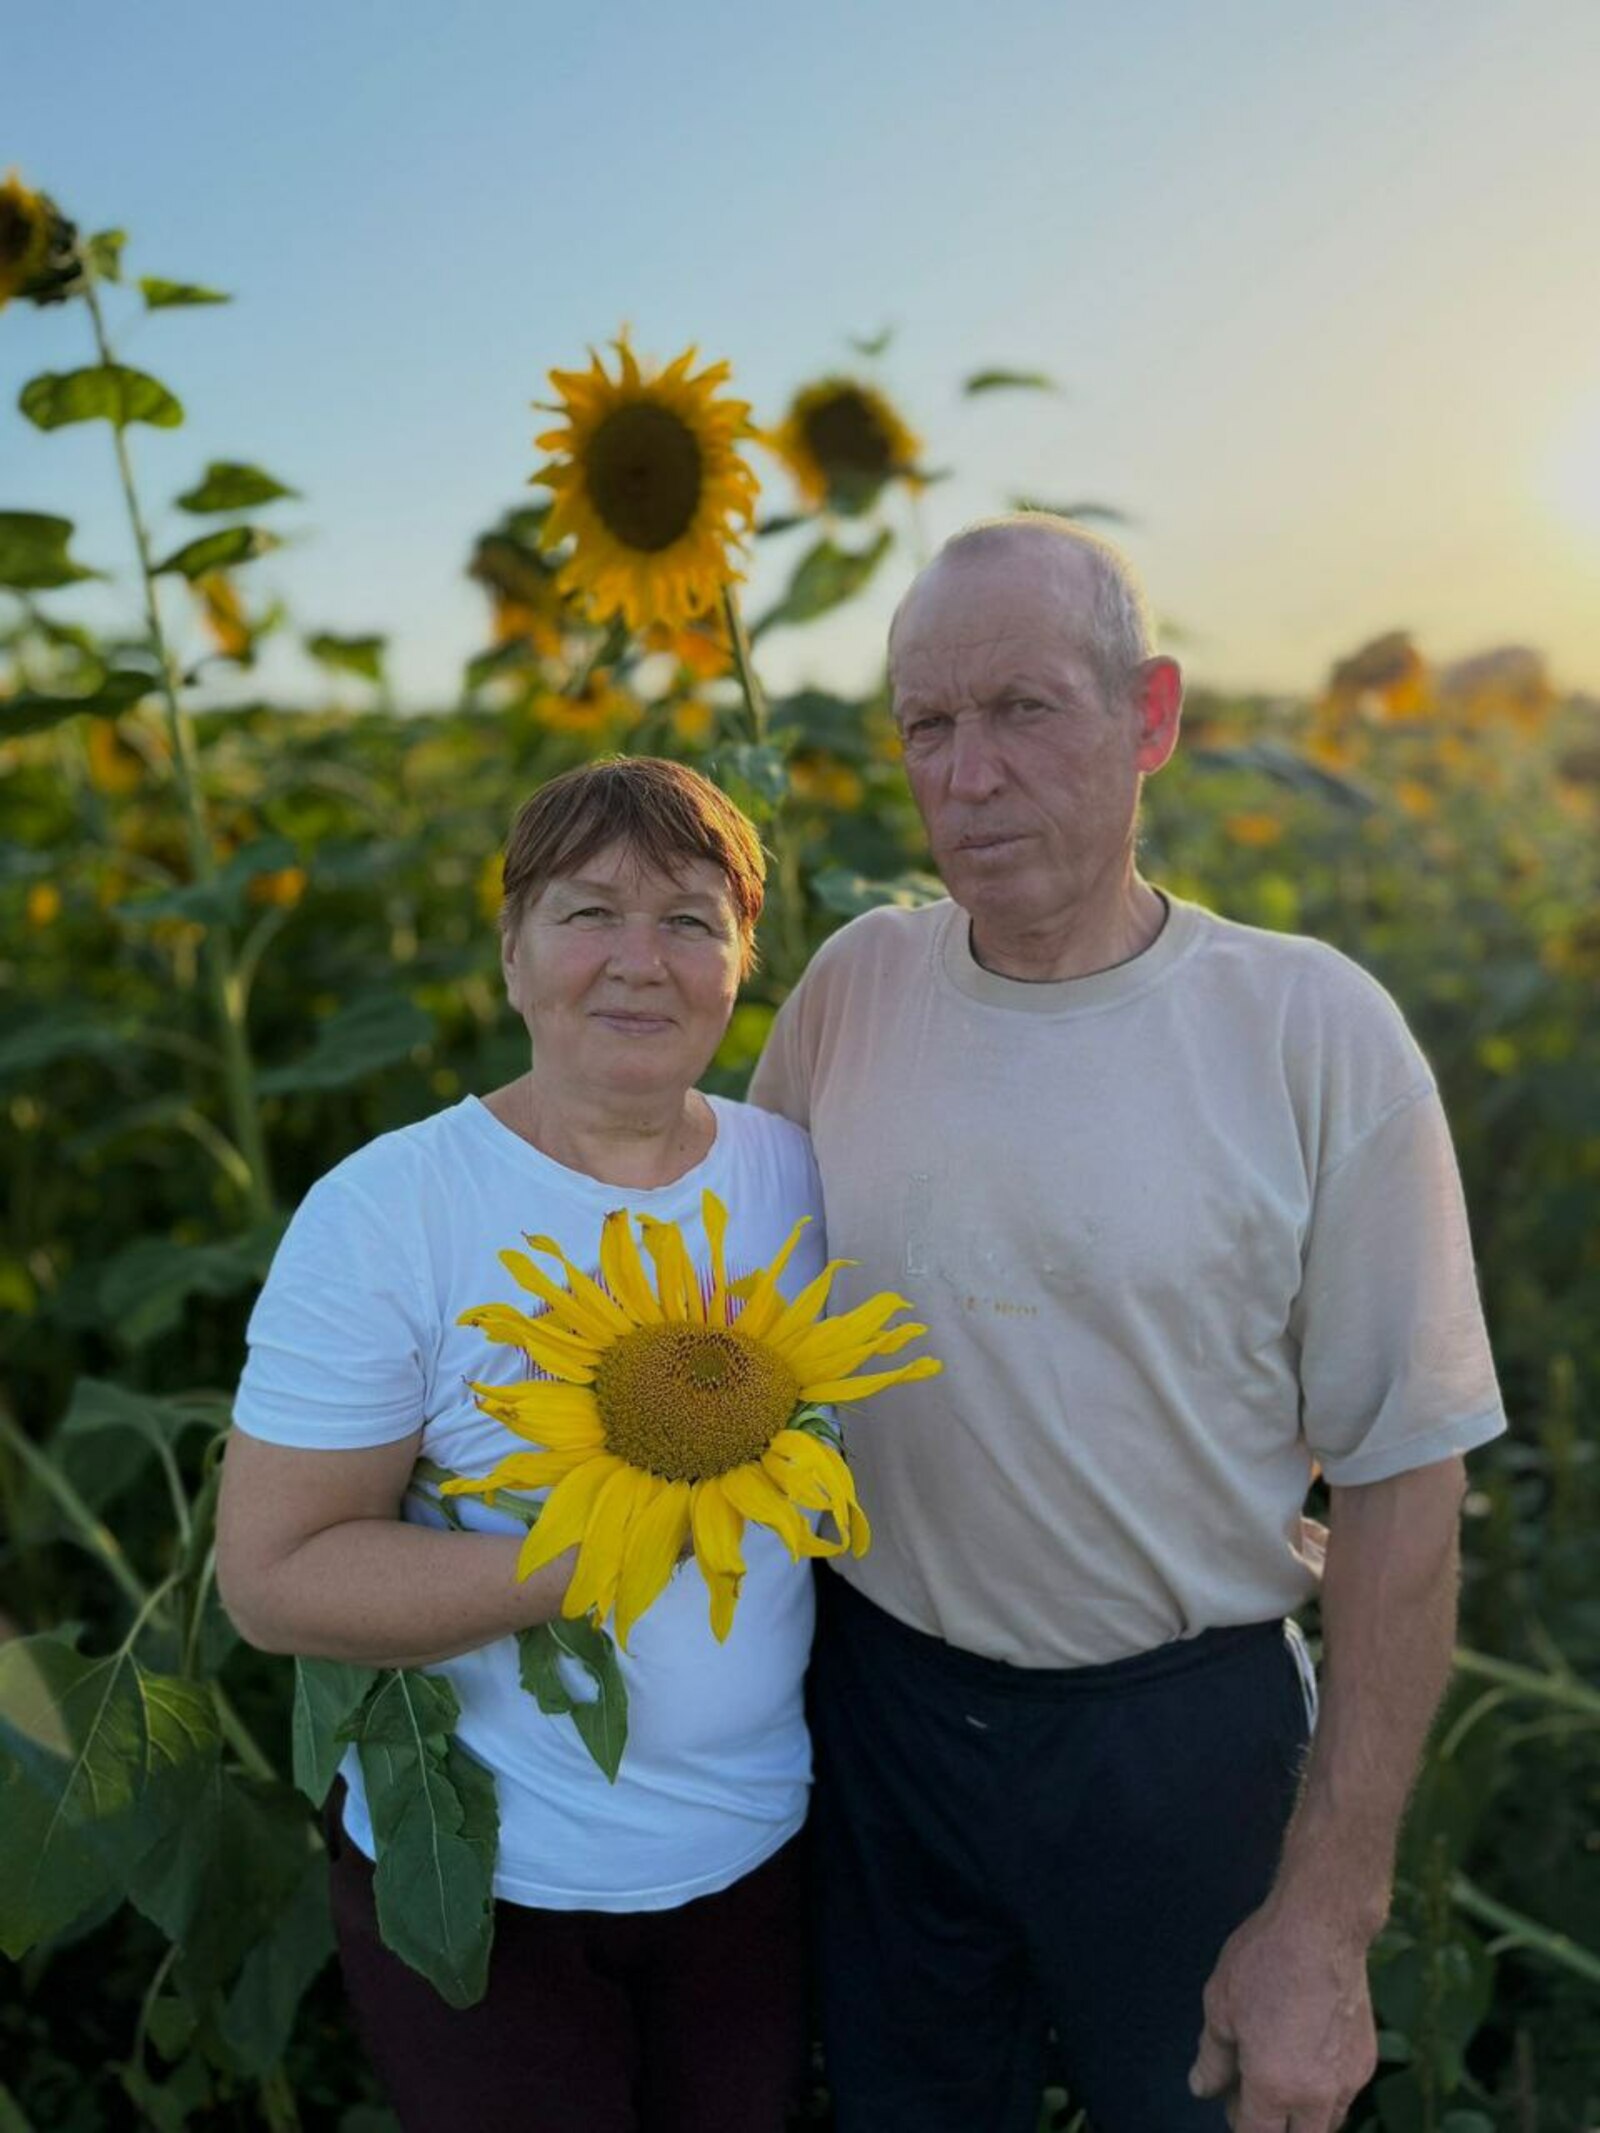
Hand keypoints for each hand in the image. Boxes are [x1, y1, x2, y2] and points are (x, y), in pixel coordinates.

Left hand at [1189, 1898, 1376, 2132]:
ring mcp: (1348, 2080)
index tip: (1229, 2103)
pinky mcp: (1366, 2060)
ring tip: (1279, 2077)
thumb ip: (1212, 2058)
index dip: (1238, 2124)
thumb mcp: (1221, 2006)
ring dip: (1302, 2118)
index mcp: (1274, 2087)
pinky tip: (1306, 2056)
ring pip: (1326, 2125)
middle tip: (1252, 2096)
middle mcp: (1316, 2096)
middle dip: (1275, 2129)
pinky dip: (1324, 2093)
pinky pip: (1343, 2095)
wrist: (1322, 1926)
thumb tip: (1202, 2089)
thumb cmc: (1262, 1961)